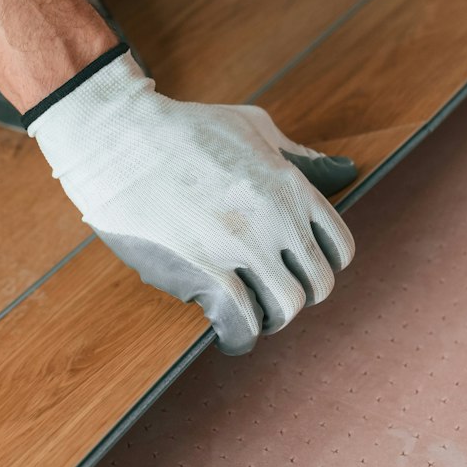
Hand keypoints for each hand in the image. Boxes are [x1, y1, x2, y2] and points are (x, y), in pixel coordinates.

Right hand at [28, 52, 356, 353]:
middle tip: (267, 294)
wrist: (118, 137)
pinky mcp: (206, 272)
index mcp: (290, 185)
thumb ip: (301, 156)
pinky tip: (225, 332)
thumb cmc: (184, 129)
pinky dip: (238, 338)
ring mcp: (243, 246)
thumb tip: (347, 169)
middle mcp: (276, 217)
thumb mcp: (254, 128)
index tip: (295, 270)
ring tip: (247, 314)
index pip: (339, 247)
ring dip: (269, 319)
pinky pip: (242, 325)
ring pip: (286, 309)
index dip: (319, 266)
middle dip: (296, 295)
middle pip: (317, 285)